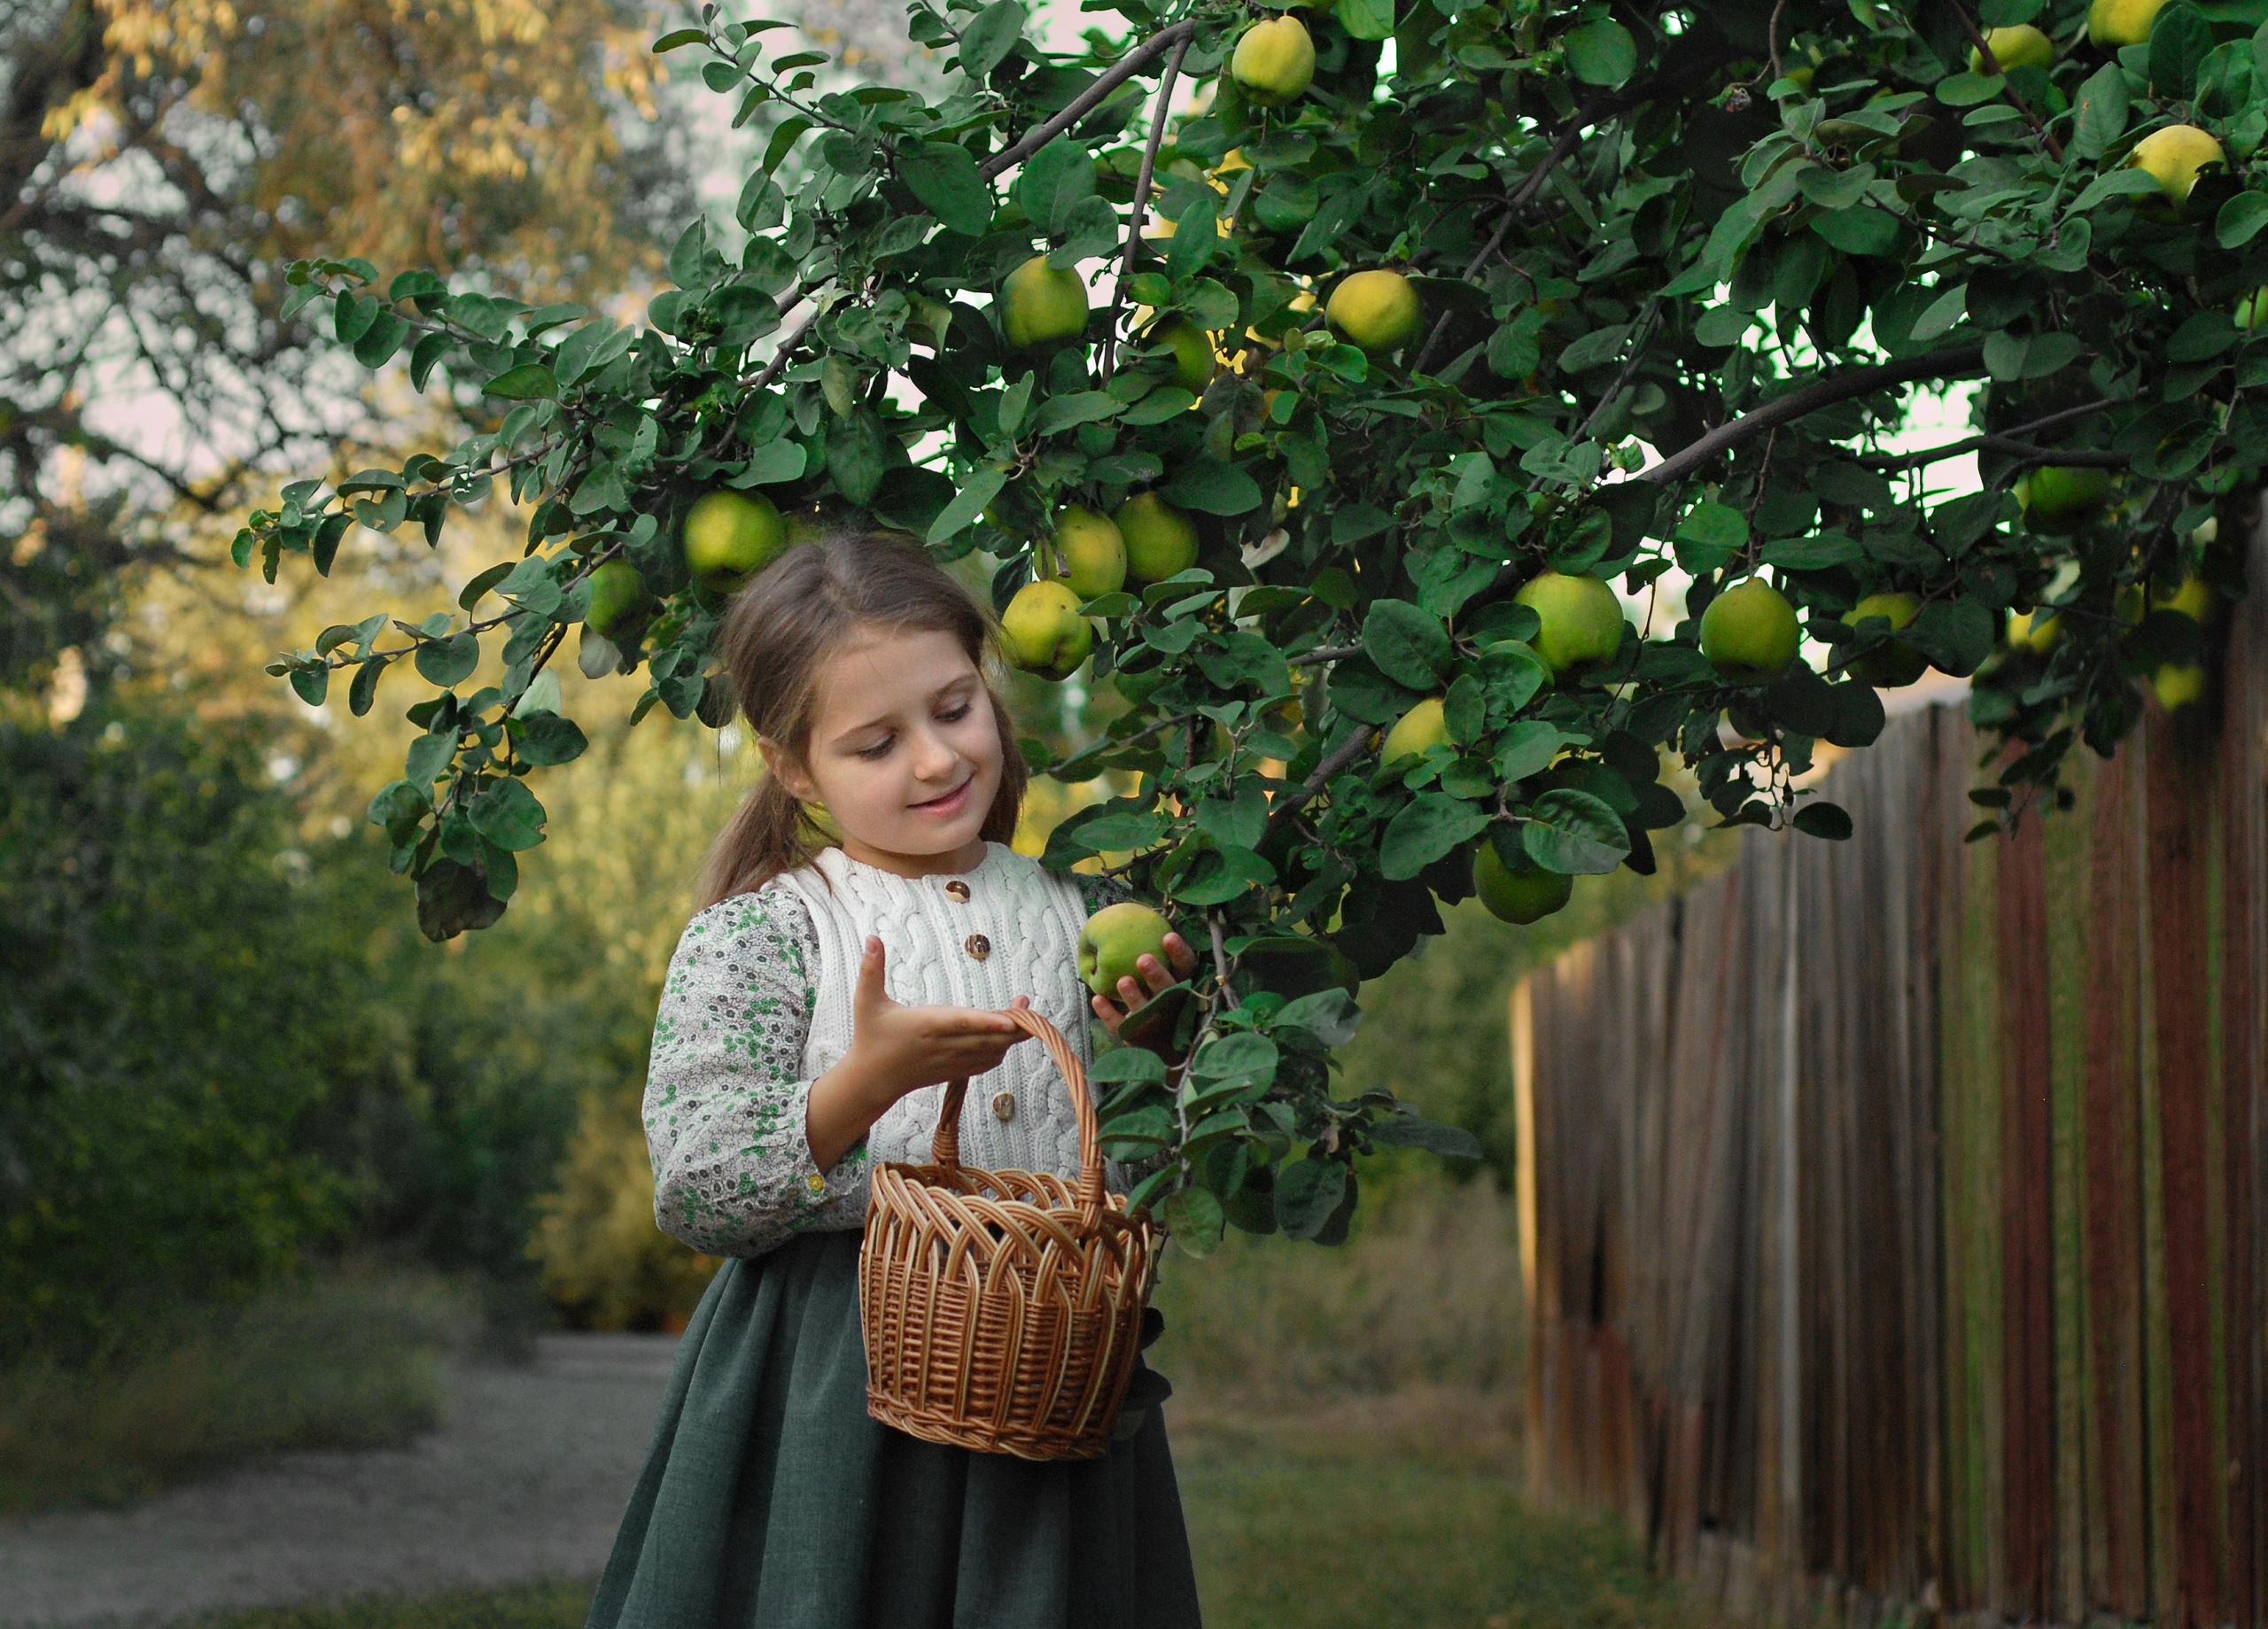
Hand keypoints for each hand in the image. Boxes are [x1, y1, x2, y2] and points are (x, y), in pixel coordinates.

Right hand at [806, 937, 1029, 1169]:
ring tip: (1022, 1010)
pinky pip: (987, 1062)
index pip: (961, 1024)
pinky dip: (1001, 1048)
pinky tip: (1008, 1032)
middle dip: (1012, 1025)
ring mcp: (952, 1061)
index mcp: (925, 1026)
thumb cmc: (870, 1037)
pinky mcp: (956, 1070)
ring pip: (991, 1052)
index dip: (987, 1022)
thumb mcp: (865, 1001)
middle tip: (1026, 1002)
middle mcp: (943, 1046)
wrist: (872, 1080)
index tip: (1010, 1020)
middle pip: (986, 1039)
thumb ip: (871, 969)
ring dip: (1010, 1036)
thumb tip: (871, 937)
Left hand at [1089, 931, 1198, 1035]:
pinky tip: (1096, 999)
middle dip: (1156, 976)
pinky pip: (1122, 1027)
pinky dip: (1108, 1014)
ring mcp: (1156, 1024)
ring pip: (1146, 1012)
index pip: (1187, 969)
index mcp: (1185, 987)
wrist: (1166, 1045)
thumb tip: (1141, 918)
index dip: (1179, 954)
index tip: (1167, 936)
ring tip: (1122, 981)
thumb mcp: (1172, 978)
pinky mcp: (1137, 1038)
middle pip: (1168, 991)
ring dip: (1133, 996)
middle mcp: (1174, 1006)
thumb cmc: (1165, 997)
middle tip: (1143, 959)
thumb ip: (1161, 955)